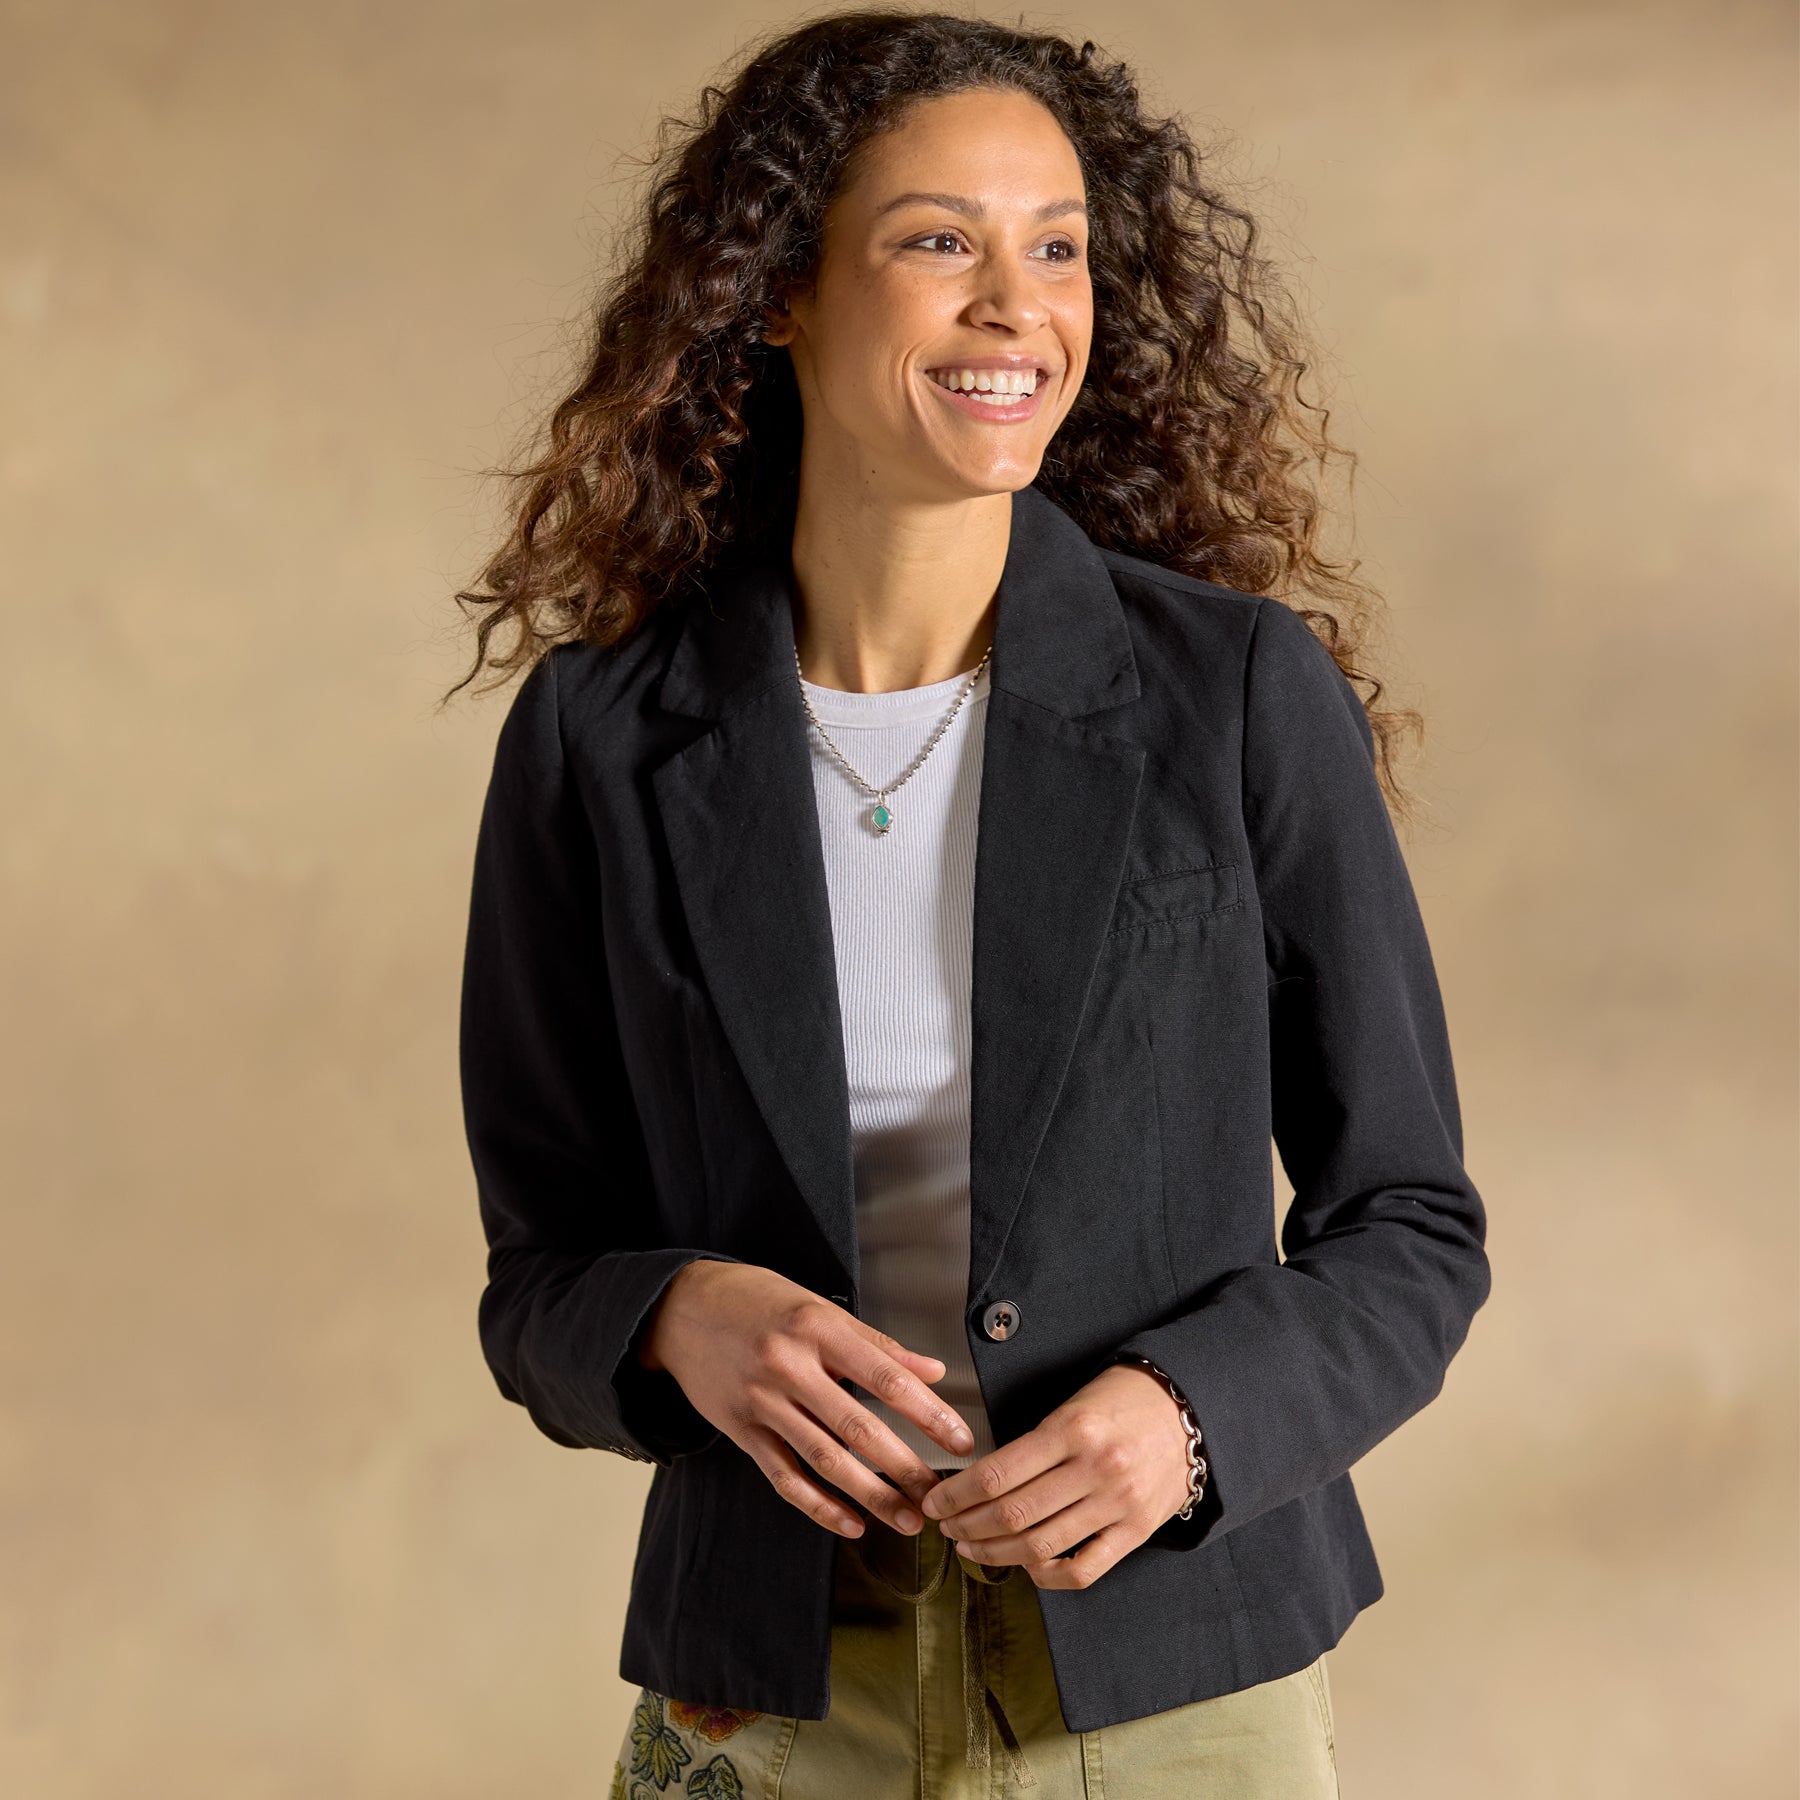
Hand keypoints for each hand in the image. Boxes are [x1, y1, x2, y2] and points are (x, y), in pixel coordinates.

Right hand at [637, 1260, 973, 1538]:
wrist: (682, 1308)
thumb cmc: (757, 1301)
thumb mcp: (818, 1306)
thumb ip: (876, 1344)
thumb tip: (931, 1372)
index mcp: (817, 1328)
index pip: (885, 1378)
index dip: (928, 1413)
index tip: (960, 1440)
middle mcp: (789, 1367)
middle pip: (858, 1428)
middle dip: (905, 1468)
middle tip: (940, 1496)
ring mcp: (762, 1403)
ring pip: (824, 1460)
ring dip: (871, 1496)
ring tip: (907, 1520)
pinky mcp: (741, 1431)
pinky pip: (784, 1478)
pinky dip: (819, 1507)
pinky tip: (851, 1523)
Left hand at [918, 1360, 1192, 1588]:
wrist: (1190, 1407)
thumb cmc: (1123, 1398)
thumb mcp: (1073, 1403)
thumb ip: (1034, 1443)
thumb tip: (982, 1481)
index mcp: (1072, 1429)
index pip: (998, 1473)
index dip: (957, 1494)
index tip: (935, 1502)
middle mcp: (1095, 1469)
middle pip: (1014, 1514)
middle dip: (968, 1525)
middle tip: (946, 1527)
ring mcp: (1118, 1504)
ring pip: (1042, 1545)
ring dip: (996, 1553)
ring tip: (971, 1547)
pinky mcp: (1137, 1531)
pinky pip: (1084, 1569)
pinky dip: (1048, 1575)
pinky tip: (1026, 1567)